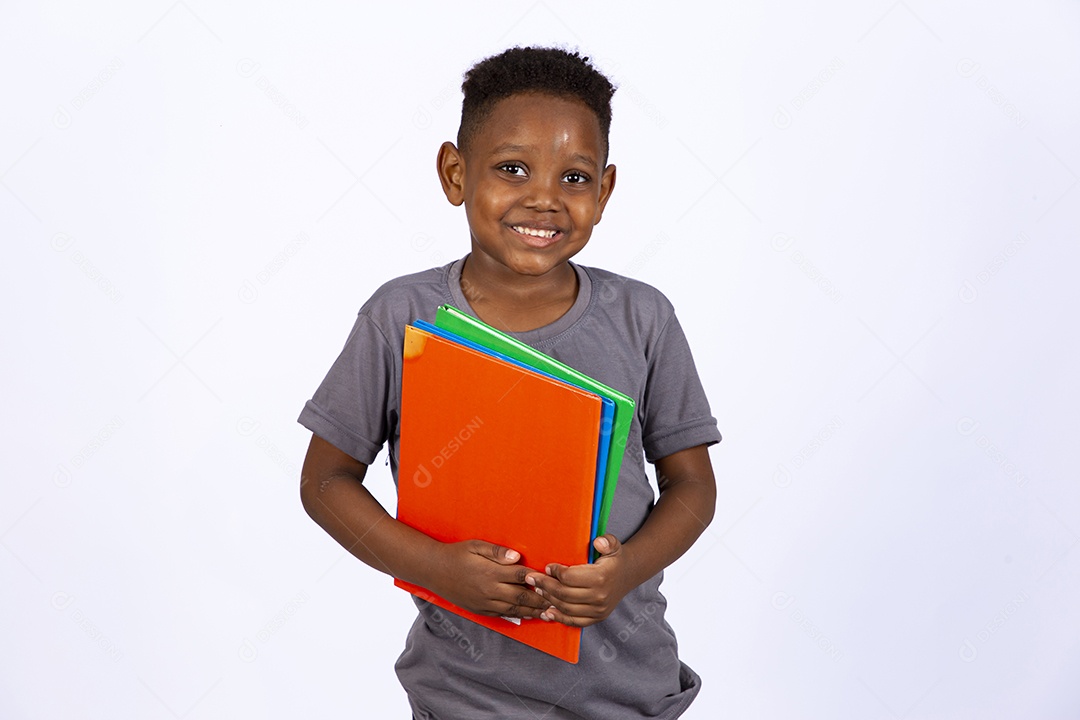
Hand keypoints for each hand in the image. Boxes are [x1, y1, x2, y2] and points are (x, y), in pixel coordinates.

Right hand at [427, 539, 549, 619]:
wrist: (434, 570)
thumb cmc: (457, 554)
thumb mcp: (476, 546)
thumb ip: (497, 552)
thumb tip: (517, 557)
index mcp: (491, 572)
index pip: (520, 576)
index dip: (537, 579)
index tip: (552, 580)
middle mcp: (489, 590)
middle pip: (522, 597)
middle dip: (541, 600)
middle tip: (559, 602)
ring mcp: (485, 602)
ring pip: (515, 609)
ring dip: (533, 611)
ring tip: (549, 613)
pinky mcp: (480, 610)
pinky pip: (503, 615)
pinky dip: (518, 615)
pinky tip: (528, 615)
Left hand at [524, 534, 630, 627]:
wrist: (629, 574)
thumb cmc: (615, 558)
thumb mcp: (613, 545)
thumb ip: (606, 541)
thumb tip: (598, 542)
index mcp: (601, 577)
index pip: (569, 577)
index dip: (554, 572)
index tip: (547, 567)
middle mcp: (599, 596)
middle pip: (564, 594)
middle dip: (545, 586)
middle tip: (532, 579)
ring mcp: (599, 609)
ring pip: (566, 608)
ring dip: (549, 600)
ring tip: (538, 590)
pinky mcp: (598, 617)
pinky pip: (575, 622)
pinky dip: (560, 618)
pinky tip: (548, 611)